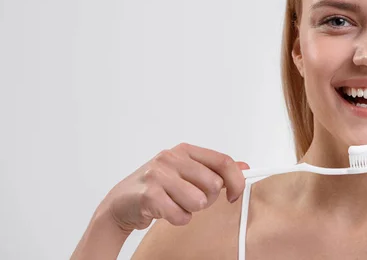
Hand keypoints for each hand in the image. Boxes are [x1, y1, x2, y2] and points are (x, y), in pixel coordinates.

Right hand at [97, 143, 248, 232]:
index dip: (236, 180)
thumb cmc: (157, 187)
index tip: (235, 195)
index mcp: (184, 150)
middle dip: (207, 199)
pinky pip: (181, 215)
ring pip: (199, 202)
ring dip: (190, 210)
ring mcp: (158, 175)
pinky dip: (177, 219)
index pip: (223, 161)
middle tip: (190, 199)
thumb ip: (214, 169)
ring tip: (175, 204)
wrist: (120, 203)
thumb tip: (244, 167)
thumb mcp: (186, 172)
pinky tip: (165, 212)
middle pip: (214, 185)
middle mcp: (171, 158)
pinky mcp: (149, 195)